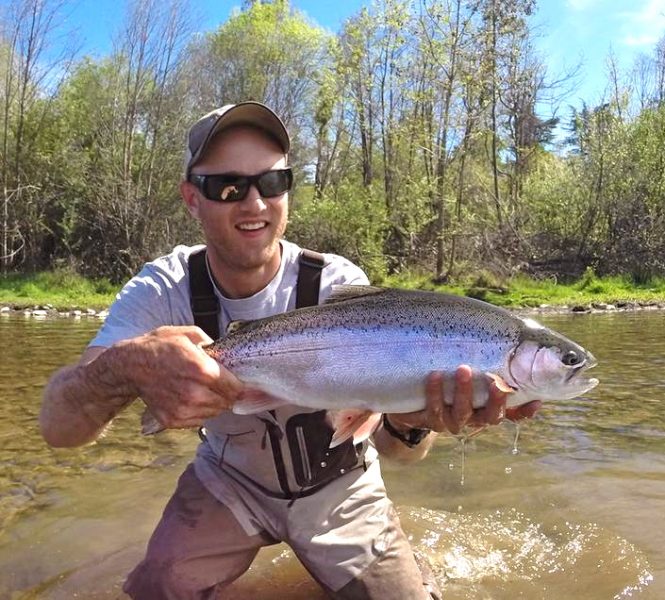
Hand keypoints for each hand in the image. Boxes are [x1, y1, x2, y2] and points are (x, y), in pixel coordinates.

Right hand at [116, 325, 242, 429]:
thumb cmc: (160, 346)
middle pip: (227, 402)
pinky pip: (199, 420)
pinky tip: (190, 397)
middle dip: (228, 394)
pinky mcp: (173, 420)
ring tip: (203, 389)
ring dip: (214, 403)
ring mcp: (182, 409)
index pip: (236, 388)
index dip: (241, 386)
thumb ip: (214, 345)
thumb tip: (228, 356)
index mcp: (202, 370)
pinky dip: (199, 411)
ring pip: (214, 413)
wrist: (129, 366)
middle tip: (220, 384)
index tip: (241, 383)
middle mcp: (194, 393)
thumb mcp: (190, 334)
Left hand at [385, 365, 540, 435]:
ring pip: (462, 414)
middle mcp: (474, 418)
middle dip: (495, 400)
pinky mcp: (431, 420)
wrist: (412, 398)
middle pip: (491, 417)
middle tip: (494, 380)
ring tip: (462, 368)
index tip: (535, 401)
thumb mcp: (469, 365)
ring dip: (464, 392)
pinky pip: (434, 411)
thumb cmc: (446, 374)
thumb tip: (513, 333)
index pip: (513, 413)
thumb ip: (488, 354)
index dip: (525, 411)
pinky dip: (435, 393)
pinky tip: (434, 376)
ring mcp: (452, 421)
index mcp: (487, 407)